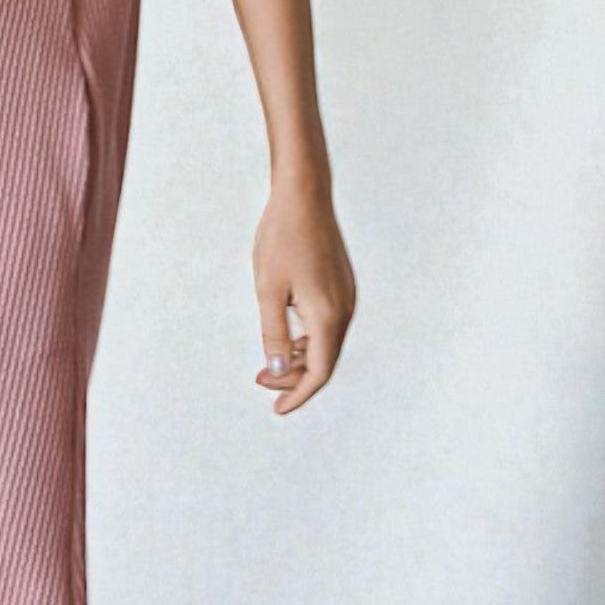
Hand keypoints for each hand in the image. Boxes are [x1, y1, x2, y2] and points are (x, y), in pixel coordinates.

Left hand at [252, 177, 356, 413]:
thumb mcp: (268, 290)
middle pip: (323, 360)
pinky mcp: (340, 285)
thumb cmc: (282, 238)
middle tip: (259, 382)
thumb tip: (275, 371)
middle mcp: (344, 310)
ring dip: (297, 357)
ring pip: (325, 342)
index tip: (277, 409)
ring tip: (266, 363)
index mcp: (328, 316)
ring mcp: (345, 297)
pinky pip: (326, 325)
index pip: (318, 372)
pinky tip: (284, 336)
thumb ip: (272, 334)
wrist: (303, 195)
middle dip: (292, 377)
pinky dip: (306, 338)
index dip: (298, 394)